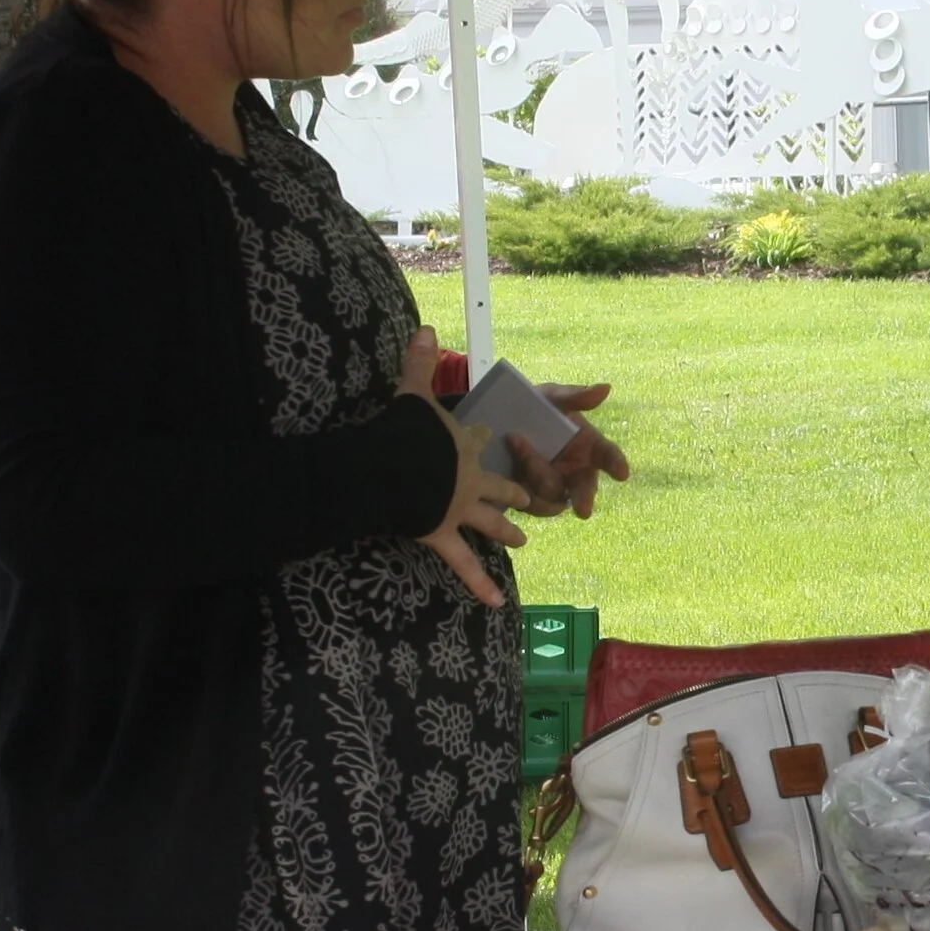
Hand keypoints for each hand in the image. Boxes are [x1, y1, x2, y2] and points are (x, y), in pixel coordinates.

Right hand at [398, 327, 528, 606]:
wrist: (397, 469)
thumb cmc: (405, 433)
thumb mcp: (412, 393)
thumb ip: (419, 362)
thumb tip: (425, 327)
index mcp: (463, 446)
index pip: (481, 440)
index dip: (487, 438)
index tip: (494, 435)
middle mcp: (470, 479)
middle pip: (501, 485)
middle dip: (517, 490)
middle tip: (531, 497)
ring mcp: (460, 510)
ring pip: (492, 523)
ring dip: (508, 532)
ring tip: (524, 541)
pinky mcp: (444, 535)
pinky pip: (465, 565)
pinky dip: (480, 585)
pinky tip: (498, 603)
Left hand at [508, 380, 630, 518]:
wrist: (498, 420)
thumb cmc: (536, 408)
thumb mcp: (552, 397)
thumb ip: (575, 396)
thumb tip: (605, 388)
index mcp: (589, 447)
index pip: (608, 456)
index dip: (616, 464)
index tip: (622, 473)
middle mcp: (575, 471)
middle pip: (585, 489)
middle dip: (584, 499)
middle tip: (583, 510)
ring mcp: (554, 487)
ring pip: (553, 494)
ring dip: (537, 472)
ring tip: (517, 442)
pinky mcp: (531, 498)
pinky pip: (531, 503)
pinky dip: (521, 485)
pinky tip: (509, 463)